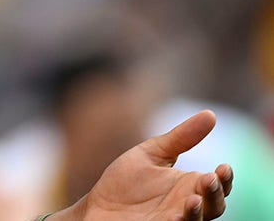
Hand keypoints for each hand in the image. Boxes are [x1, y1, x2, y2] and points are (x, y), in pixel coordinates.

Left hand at [55, 109, 232, 219]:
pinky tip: (174, 216)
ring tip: (192, 200)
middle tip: (209, 179)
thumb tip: (211, 113)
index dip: (225, 179)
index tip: (223, 167)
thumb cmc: (126, 181)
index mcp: (189, 185)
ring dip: (197, 212)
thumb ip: (181, 137)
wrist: (98, 206)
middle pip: (214, 205)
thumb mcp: (153, 153)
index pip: (218, 185)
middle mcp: (186, 205)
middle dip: (214, 193)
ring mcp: (173, 220)